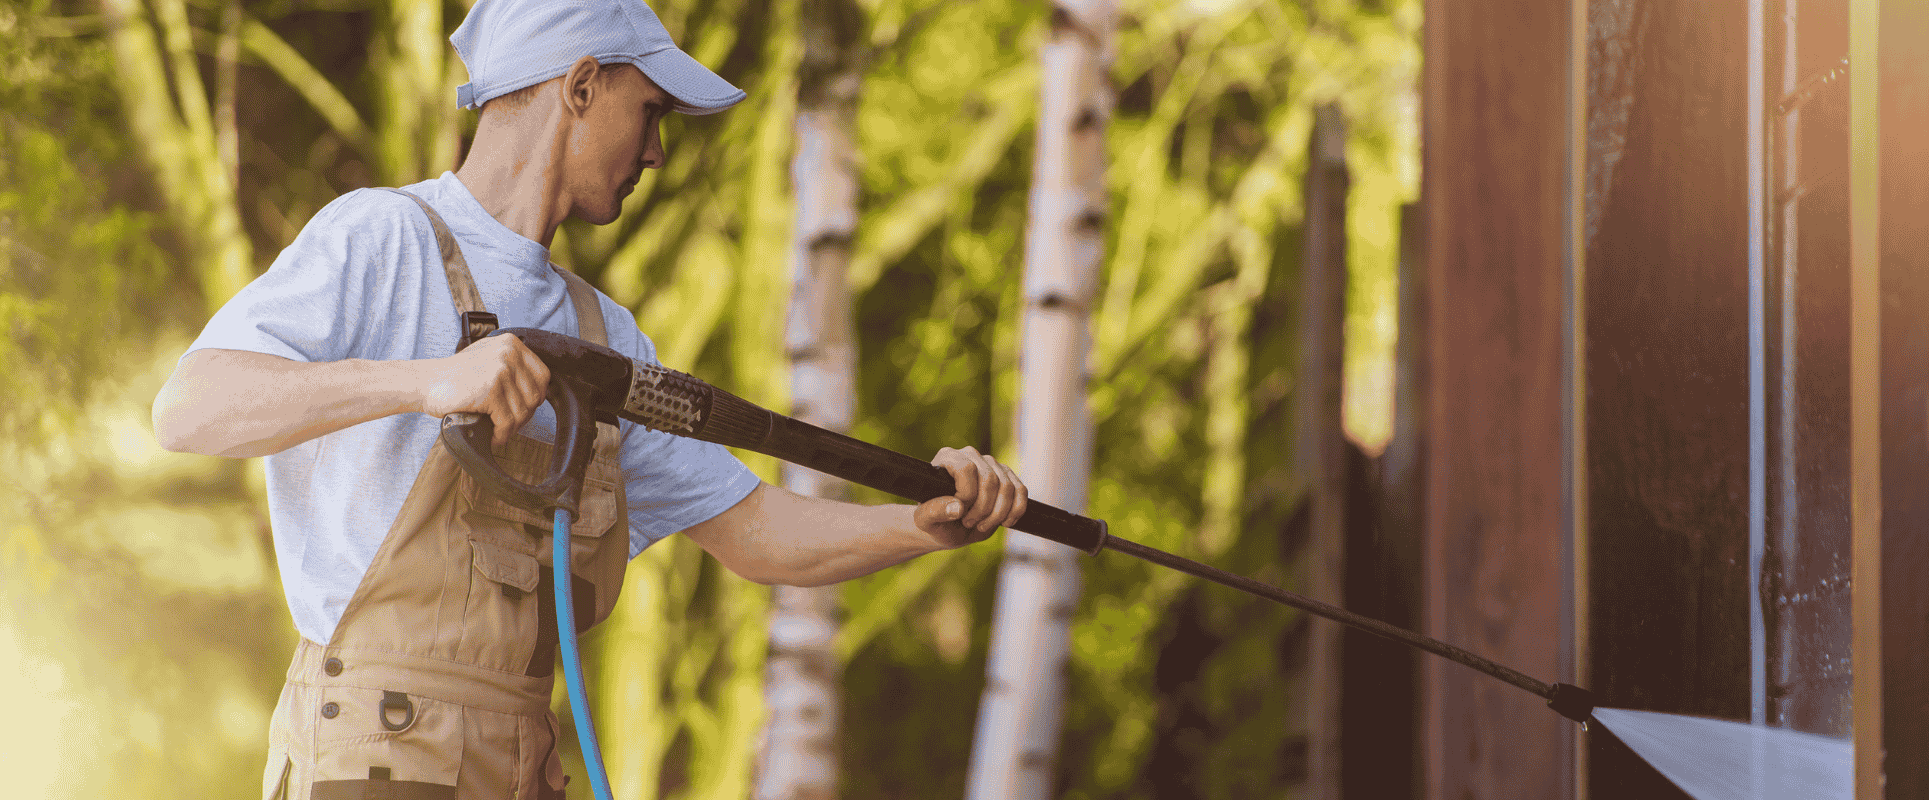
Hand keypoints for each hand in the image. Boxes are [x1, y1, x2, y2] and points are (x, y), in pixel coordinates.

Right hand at [416, 334, 550, 446]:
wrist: (426, 382)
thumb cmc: (456, 376)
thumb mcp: (488, 358)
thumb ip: (513, 367)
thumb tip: (539, 392)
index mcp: (511, 343)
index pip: (543, 375)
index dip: (535, 396)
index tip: (525, 408)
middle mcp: (508, 353)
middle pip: (535, 395)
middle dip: (524, 415)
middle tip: (509, 424)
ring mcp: (500, 370)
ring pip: (522, 411)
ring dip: (512, 428)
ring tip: (499, 430)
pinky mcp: (491, 390)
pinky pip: (507, 421)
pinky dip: (502, 434)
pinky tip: (494, 435)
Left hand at [913, 446, 1029, 548]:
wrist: (949, 527)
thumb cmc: (934, 521)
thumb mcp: (926, 520)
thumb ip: (934, 511)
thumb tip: (958, 507)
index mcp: (948, 457)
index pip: (967, 469)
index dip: (967, 495)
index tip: (959, 512)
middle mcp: (971, 455)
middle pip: (990, 480)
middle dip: (983, 510)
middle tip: (969, 523)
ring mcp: (991, 464)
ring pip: (1008, 487)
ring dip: (998, 514)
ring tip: (982, 525)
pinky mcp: (1007, 476)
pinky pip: (1021, 491)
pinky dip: (1016, 511)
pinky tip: (1005, 522)